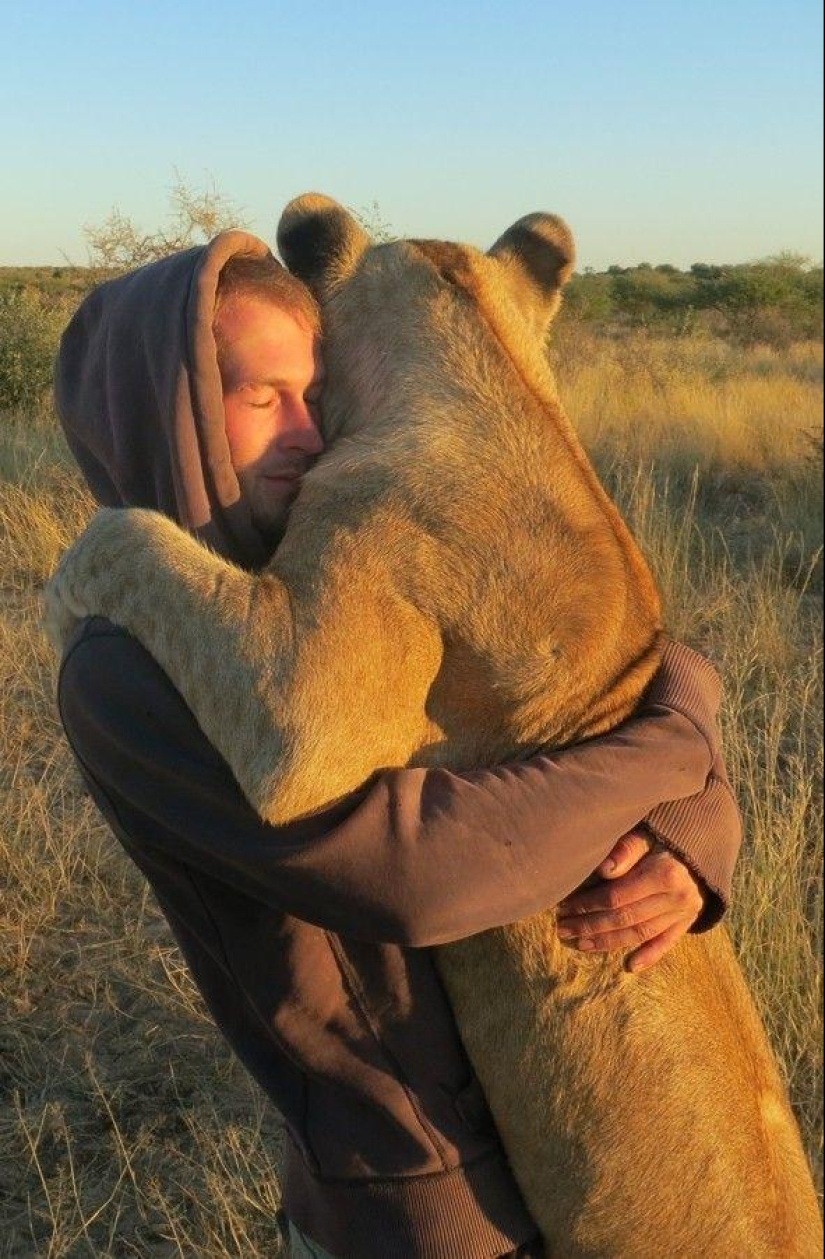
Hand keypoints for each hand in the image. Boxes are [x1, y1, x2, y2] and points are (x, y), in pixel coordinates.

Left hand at [555, 829, 704, 972]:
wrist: (704, 840)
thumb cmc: (666, 832)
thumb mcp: (648, 831)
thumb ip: (627, 849)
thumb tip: (603, 870)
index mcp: (665, 873)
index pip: (617, 896)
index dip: (587, 904)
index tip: (564, 907)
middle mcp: (677, 897)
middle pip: (625, 918)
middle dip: (590, 926)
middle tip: (563, 929)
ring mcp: (684, 912)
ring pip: (640, 933)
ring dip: (609, 942)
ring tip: (581, 945)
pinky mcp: (688, 920)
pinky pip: (667, 942)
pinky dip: (650, 956)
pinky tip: (630, 966)